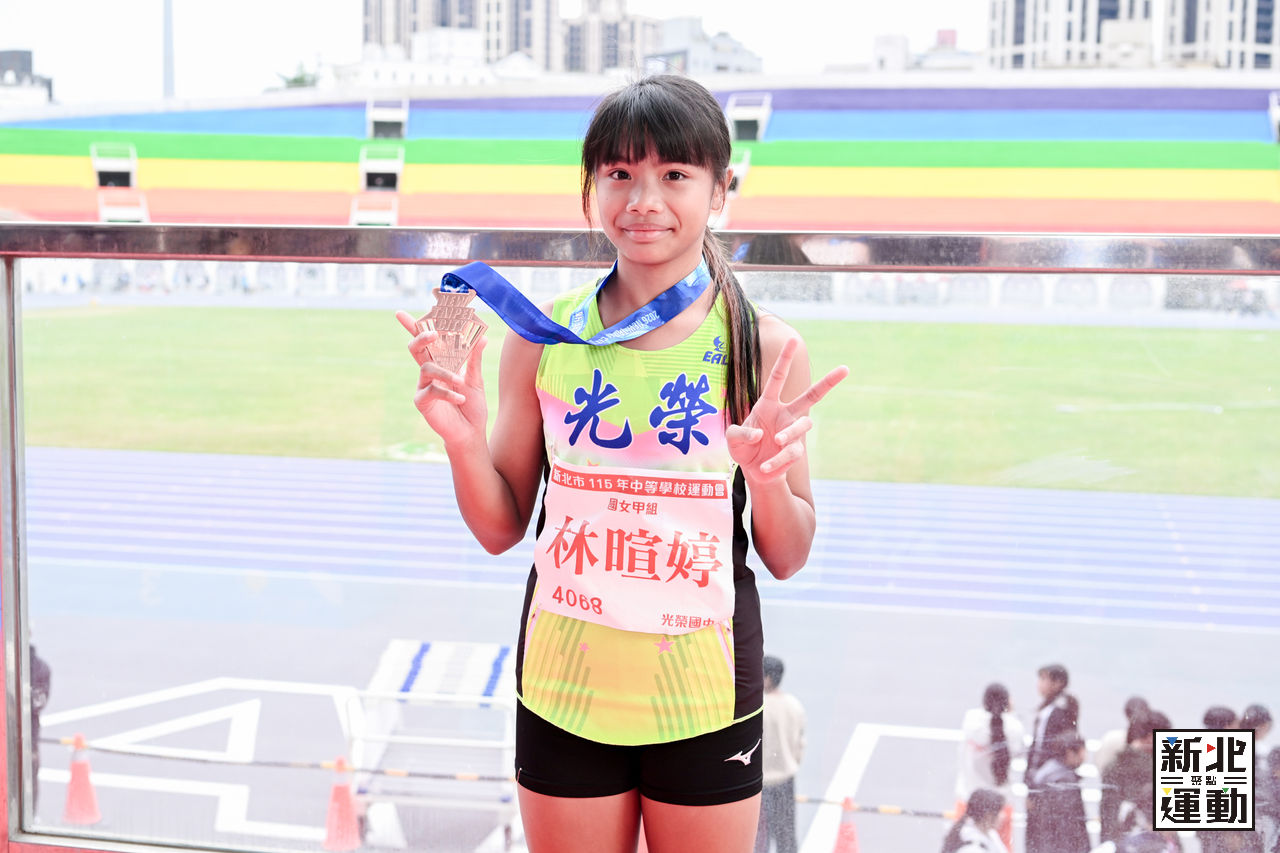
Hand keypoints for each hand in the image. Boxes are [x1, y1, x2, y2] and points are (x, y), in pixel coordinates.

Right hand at [395, 310, 487, 448]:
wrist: (471, 432)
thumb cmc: (472, 406)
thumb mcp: (476, 380)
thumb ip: (475, 359)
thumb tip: (483, 337)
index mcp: (440, 363)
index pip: (426, 341)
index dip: (413, 326)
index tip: (400, 312)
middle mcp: (429, 372)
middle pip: (416, 348)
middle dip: (421, 336)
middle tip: (433, 332)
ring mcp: (423, 386)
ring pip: (427, 368)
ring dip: (445, 373)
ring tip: (460, 382)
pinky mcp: (422, 401)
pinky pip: (432, 391)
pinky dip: (448, 393)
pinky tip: (461, 399)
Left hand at [726, 336, 848, 484]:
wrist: (753, 470)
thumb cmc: (743, 447)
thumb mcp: (732, 438)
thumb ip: (739, 433)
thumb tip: (760, 433)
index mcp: (768, 404)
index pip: (778, 377)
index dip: (785, 359)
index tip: (793, 339)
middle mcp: (785, 414)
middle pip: (811, 396)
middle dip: (828, 382)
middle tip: (845, 369)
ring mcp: (792, 432)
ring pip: (802, 427)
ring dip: (789, 433)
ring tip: (778, 441)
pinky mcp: (794, 451)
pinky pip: (791, 453)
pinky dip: (777, 461)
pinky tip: (764, 468)